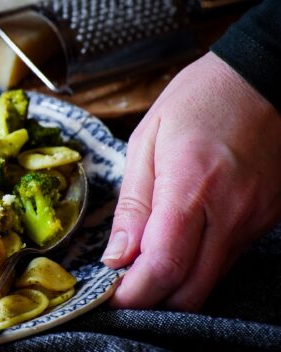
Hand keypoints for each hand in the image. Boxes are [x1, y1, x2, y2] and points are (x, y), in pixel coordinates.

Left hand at [102, 52, 280, 310]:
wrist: (264, 77)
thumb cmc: (200, 100)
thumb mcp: (147, 140)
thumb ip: (133, 203)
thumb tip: (116, 255)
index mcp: (191, 188)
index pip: (163, 266)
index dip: (134, 293)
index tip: (111, 296)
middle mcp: (229, 213)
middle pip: (190, 289)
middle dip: (153, 298)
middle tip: (125, 284)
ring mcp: (254, 220)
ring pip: (211, 280)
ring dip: (177, 283)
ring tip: (147, 261)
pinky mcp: (267, 220)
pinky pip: (228, 258)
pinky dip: (200, 262)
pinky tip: (180, 242)